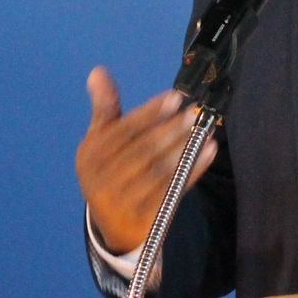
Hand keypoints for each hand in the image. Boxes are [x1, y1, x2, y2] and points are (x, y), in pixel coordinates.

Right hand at [76, 66, 218, 254]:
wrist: (113, 226)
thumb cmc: (110, 173)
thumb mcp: (101, 142)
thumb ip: (105, 109)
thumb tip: (98, 71)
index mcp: (90, 156)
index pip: (123, 130)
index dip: (149, 113)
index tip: (175, 98)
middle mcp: (100, 180)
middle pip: (141, 150)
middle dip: (170, 130)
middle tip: (194, 114)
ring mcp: (121, 202)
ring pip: (158, 171)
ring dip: (184, 149)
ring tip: (204, 131)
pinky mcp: (143, 219)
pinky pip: (172, 190)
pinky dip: (192, 170)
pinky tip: (207, 153)